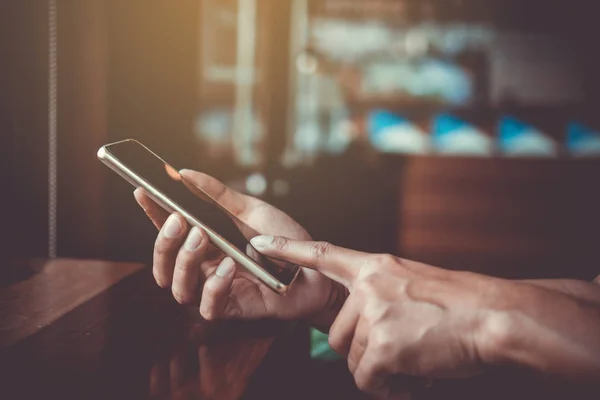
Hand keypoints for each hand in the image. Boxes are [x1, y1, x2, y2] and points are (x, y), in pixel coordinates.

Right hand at [134, 170, 344, 322]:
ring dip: (185, 261)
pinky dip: (214, 286)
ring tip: (202, 237)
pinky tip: (228, 266)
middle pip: (165, 264)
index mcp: (206, 243)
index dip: (152, 214)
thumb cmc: (285, 240)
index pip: (170, 231)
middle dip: (165, 242)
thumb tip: (185, 173)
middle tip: (180, 220)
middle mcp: (205, 268)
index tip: (143, 191)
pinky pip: (209, 307)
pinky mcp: (234, 309)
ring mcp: (217, 290)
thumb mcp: (251, 210)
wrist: (317, 268)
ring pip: (180, 287)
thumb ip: (217, 195)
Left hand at [249, 236, 509, 397]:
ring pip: (353, 357)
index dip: (286, 249)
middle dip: (361, 350)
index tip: (259, 242)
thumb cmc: (458, 304)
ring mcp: (374, 314)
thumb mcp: (412, 283)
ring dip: (378, 368)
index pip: (321, 253)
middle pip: (336, 332)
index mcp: (375, 267)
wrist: (492, 315)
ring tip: (412, 362)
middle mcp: (368, 286)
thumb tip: (364, 323)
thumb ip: (381, 294)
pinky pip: (367, 378)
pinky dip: (388, 386)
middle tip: (396, 351)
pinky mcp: (382, 345)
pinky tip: (414, 378)